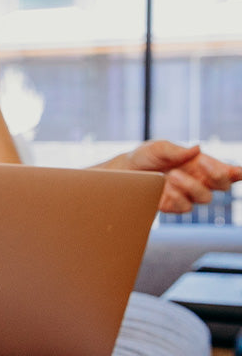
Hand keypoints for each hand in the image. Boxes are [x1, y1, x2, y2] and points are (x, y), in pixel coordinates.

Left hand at [122, 141, 241, 212]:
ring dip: (190, 186)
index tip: (237, 171)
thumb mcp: (158, 148)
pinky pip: (184, 207)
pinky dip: (175, 198)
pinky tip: (164, 189)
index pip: (227, 171)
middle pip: (223, 186)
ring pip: (204, 198)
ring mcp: (188, 195)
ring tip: (172, 175)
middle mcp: (199, 181)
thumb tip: (197, 149)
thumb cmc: (146, 157)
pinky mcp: (174, 206)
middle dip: (217, 175)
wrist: (125, 172)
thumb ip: (176, 150)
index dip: (236, 173)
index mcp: (202, 165)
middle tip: (201, 163)